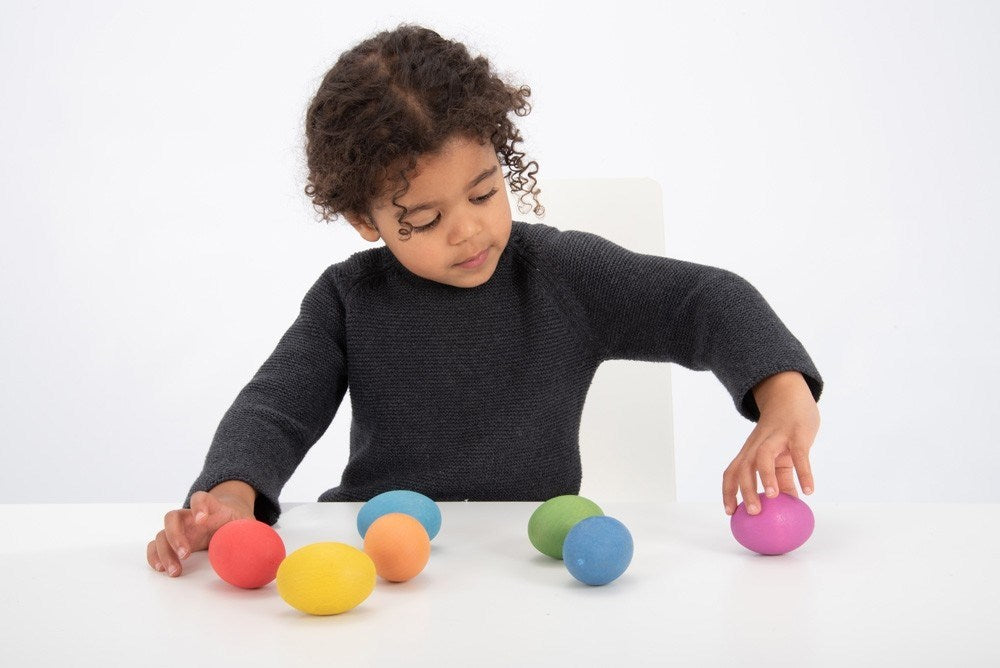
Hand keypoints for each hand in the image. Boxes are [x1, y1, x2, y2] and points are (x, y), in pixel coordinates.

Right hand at [146, 482, 254, 576]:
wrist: (227, 516)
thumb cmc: (236, 520)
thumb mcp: (247, 523)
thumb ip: (253, 531)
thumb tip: (265, 547)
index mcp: (211, 507)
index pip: (201, 498)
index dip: (199, 506)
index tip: (203, 520)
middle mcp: (190, 516)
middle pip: (173, 517)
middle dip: (176, 535)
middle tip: (186, 553)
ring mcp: (180, 528)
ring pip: (162, 534)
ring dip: (165, 552)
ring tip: (175, 571)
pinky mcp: (173, 541)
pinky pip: (156, 546)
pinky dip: (155, 556)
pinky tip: (161, 568)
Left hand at [723, 371, 819, 515]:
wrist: (790, 395)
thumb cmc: (783, 431)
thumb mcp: (781, 455)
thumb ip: (783, 480)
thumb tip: (788, 506)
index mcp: (750, 451)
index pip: (732, 472)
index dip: (728, 492)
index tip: (730, 513)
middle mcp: (758, 445)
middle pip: (744, 467)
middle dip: (745, 490)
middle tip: (753, 513)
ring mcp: (776, 437)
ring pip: (763, 456)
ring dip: (766, 477)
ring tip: (774, 497)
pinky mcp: (796, 433)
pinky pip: (799, 454)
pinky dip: (803, 472)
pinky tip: (808, 491)